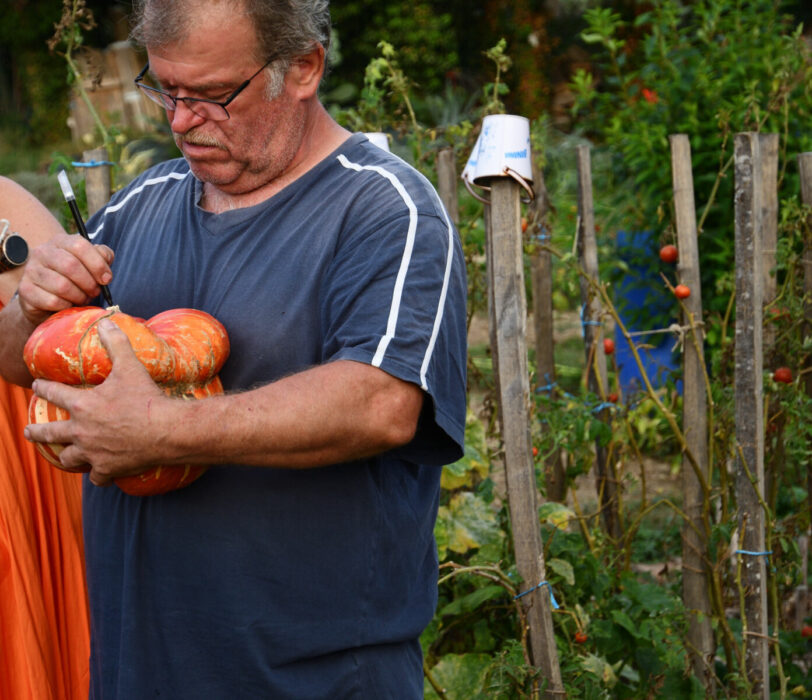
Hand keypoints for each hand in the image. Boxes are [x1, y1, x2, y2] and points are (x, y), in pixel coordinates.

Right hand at [16, 233, 113, 324]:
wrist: (47, 297)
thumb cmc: (74, 278)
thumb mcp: (90, 263)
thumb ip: (102, 256)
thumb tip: (106, 259)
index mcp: (60, 241)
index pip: (80, 246)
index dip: (97, 264)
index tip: (107, 279)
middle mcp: (42, 252)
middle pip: (71, 266)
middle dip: (89, 283)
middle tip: (95, 292)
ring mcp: (31, 270)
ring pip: (62, 285)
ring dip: (79, 296)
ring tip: (83, 298)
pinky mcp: (26, 290)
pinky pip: (52, 301)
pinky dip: (66, 306)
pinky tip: (69, 305)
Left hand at [25, 319, 170, 486]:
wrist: (165, 430)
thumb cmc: (145, 398)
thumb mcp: (130, 366)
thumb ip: (116, 343)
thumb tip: (107, 321)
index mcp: (82, 405)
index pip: (53, 394)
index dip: (43, 388)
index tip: (36, 386)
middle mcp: (81, 431)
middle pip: (49, 433)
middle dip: (36, 431)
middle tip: (28, 431)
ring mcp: (93, 452)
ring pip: (69, 458)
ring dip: (65, 455)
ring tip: (63, 454)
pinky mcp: (108, 468)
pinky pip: (96, 477)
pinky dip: (98, 475)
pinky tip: (100, 473)